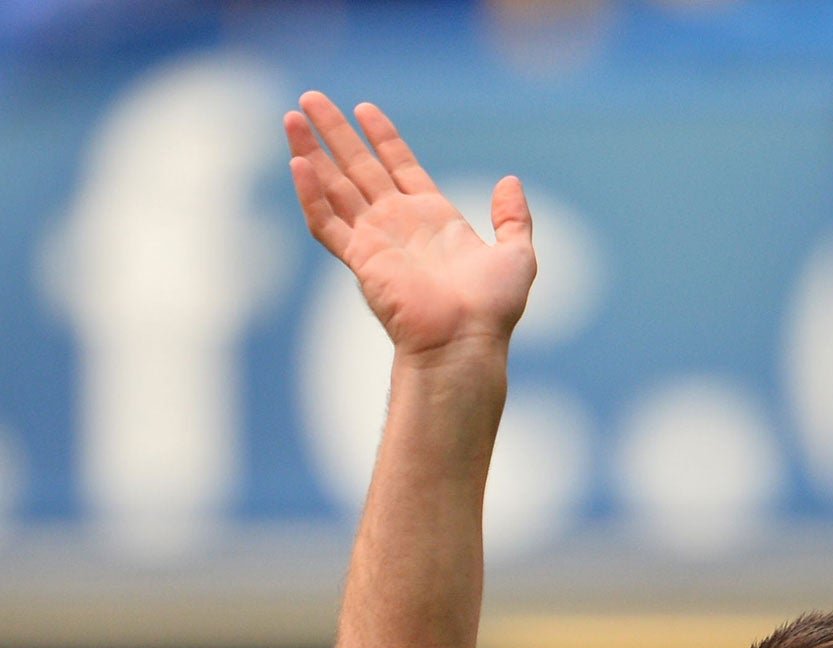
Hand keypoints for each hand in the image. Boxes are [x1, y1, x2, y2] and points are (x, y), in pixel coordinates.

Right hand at [285, 93, 534, 358]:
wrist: (465, 341)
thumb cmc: (492, 307)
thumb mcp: (517, 255)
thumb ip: (513, 218)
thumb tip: (510, 181)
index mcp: (434, 219)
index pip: (400, 166)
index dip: (383, 137)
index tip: (364, 108)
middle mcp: (400, 225)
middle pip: (359, 167)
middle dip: (336, 133)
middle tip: (310, 98)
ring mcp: (376, 241)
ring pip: (335, 187)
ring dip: (312, 151)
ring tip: (292, 116)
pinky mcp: (360, 259)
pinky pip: (327, 222)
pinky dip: (311, 194)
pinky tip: (298, 164)